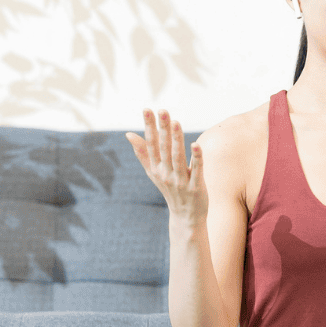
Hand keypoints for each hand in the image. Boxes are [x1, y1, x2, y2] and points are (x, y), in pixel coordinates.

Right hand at [125, 109, 206, 223]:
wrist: (185, 217)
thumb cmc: (170, 189)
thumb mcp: (154, 172)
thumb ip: (143, 153)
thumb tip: (129, 134)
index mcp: (156, 168)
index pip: (151, 144)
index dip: (149, 127)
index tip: (147, 109)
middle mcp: (166, 174)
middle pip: (164, 148)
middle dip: (162, 129)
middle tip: (163, 110)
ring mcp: (180, 181)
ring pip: (178, 158)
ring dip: (177, 140)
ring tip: (176, 122)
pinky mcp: (196, 188)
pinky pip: (196, 171)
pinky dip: (196, 158)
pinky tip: (196, 145)